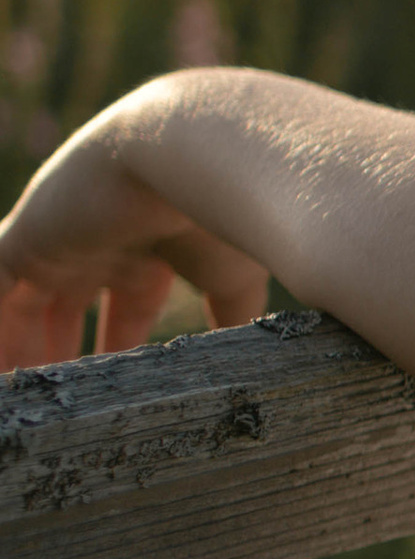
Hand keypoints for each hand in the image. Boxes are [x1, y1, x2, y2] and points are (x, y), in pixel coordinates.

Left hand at [0, 98, 273, 370]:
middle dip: (58, 353)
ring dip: (19, 347)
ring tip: (23, 390)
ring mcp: (61, 236)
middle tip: (57, 405)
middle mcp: (101, 240)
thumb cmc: (233, 214)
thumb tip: (245, 365)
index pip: (125, 308)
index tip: (115, 397)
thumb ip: (233, 317)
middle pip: (65, 305)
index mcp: (151, 249)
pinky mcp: (29, 236)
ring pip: (23, 300)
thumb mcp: (236, 279)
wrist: (200, 154)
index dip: (118, 349)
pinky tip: (3, 371)